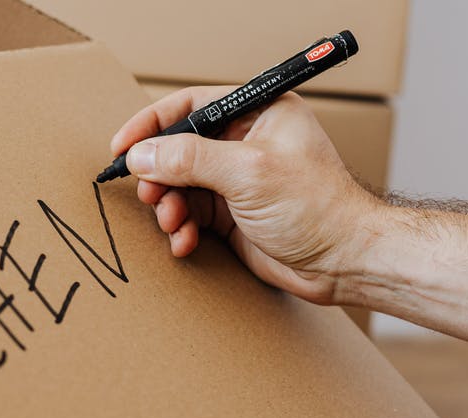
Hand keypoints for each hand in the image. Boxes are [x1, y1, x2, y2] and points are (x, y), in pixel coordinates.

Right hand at [110, 86, 382, 304]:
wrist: (344, 262)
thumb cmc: (317, 208)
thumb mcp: (248, 173)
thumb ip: (190, 160)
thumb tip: (143, 154)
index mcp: (259, 113)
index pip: (192, 106)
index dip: (152, 124)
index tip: (123, 146)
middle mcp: (246, 142)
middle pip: (180, 149)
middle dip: (160, 175)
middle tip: (149, 194)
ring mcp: (239, 180)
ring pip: (181, 186)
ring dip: (169, 206)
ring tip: (172, 223)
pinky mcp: (234, 214)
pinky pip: (192, 215)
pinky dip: (182, 228)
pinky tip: (184, 242)